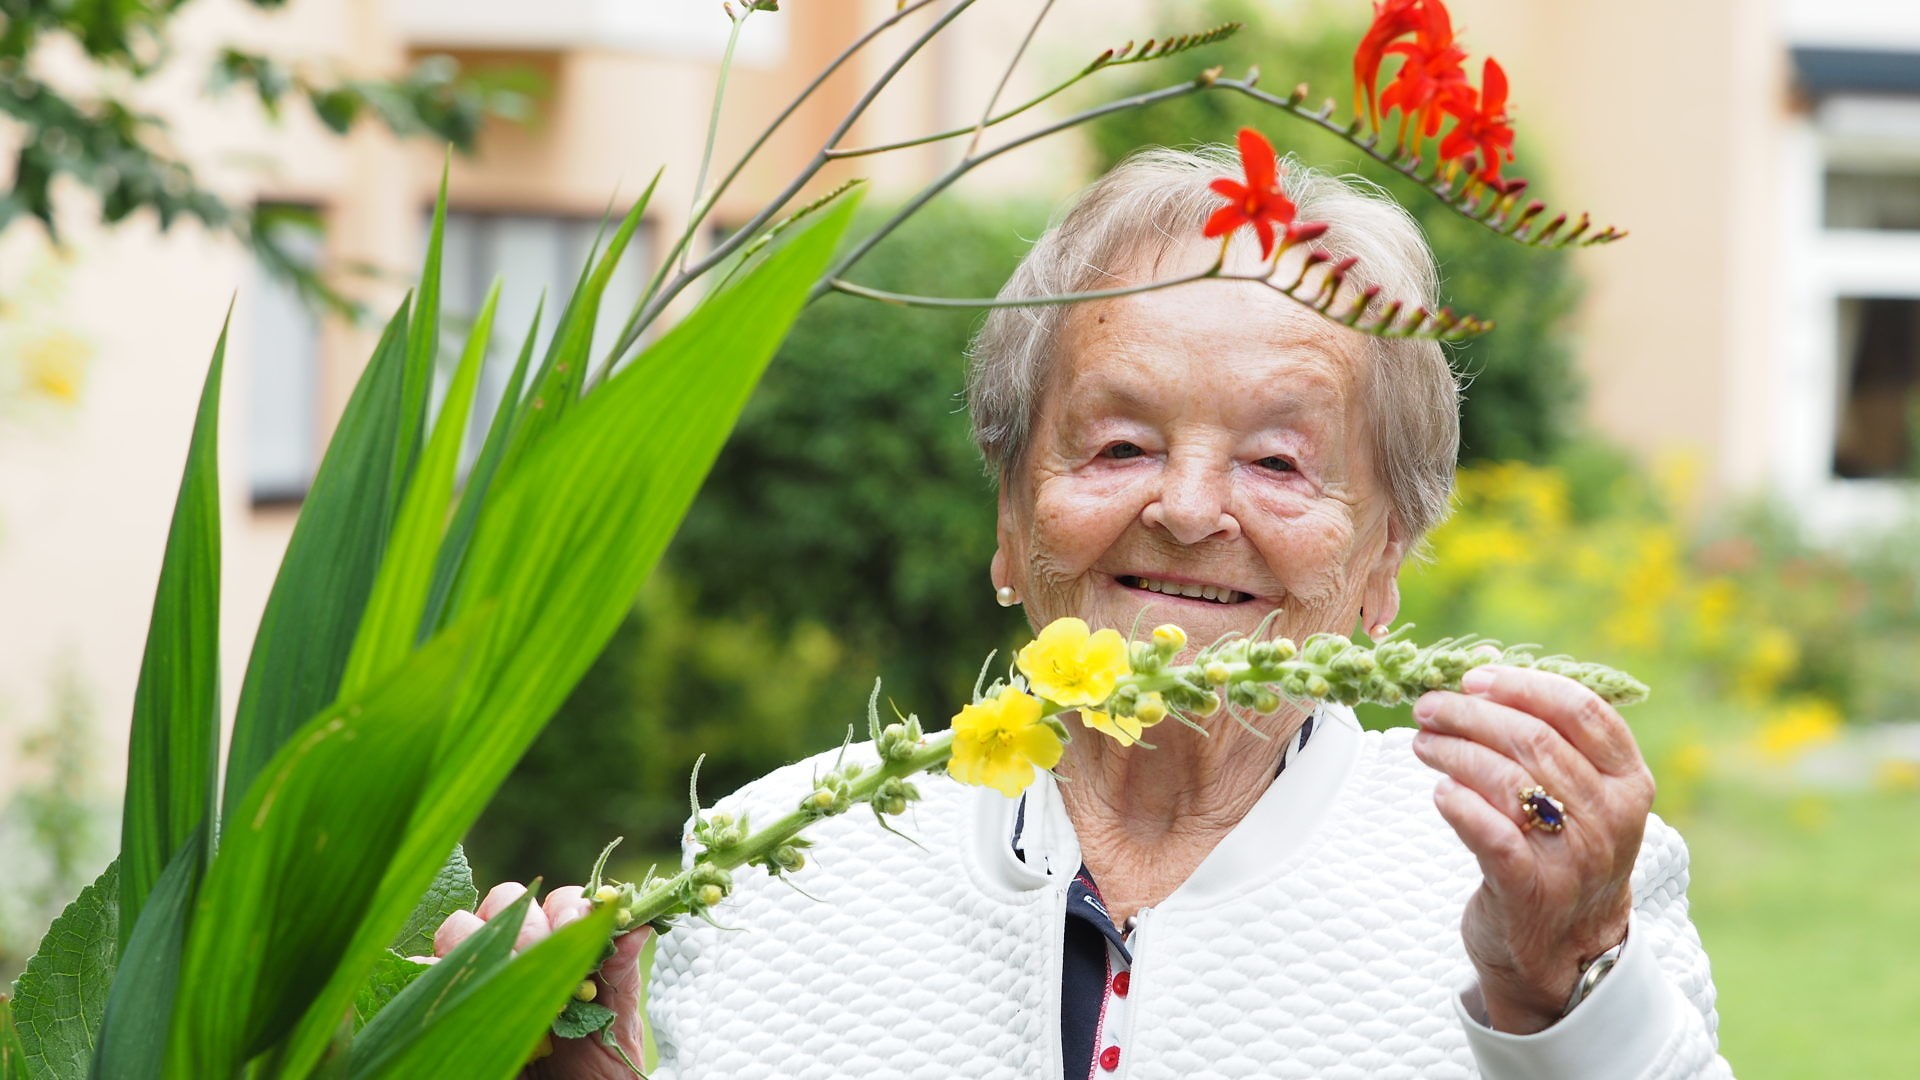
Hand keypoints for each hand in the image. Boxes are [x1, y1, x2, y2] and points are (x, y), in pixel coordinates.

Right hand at [429, 882, 651, 1078]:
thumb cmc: (595, 1070)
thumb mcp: (616, 1026)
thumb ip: (621, 976)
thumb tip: (638, 924)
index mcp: (564, 947)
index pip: (558, 900)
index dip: (566, 909)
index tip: (575, 930)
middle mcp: (519, 952)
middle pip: (506, 901)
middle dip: (525, 925)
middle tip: (536, 960)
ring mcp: (479, 972)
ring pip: (460, 926)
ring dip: (478, 940)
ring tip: (503, 976)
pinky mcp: (445, 999)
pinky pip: (419, 969)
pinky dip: (428, 970)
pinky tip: (456, 987)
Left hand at [1409, 665, 1654, 1033]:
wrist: (1566, 950)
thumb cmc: (1562, 851)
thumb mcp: (1578, 794)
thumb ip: (1544, 735)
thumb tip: (1484, 664)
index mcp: (1629, 781)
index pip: (1581, 710)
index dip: (1522, 684)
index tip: (1473, 677)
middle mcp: (1610, 817)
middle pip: (1533, 739)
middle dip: (1470, 714)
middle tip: (1428, 707)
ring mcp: (1574, 858)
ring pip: (1506, 779)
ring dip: (1453, 751)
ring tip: (1422, 742)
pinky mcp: (1531, 891)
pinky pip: (1489, 834)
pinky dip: (1457, 804)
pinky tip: (1439, 791)